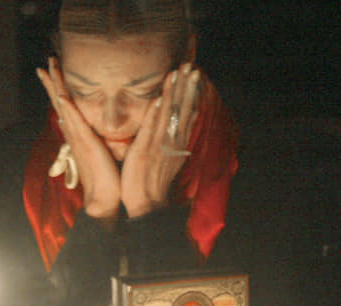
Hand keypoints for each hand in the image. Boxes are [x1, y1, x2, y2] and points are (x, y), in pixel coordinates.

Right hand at [37, 58, 121, 219]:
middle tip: (47, 61)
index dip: (59, 87)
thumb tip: (100, 126)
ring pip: (63, 106)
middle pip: (60, 101)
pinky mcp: (86, 144)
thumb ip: (98, 137)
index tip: (54, 70)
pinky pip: (74, 122)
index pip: (67, 105)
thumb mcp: (101, 150)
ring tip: (48, 68)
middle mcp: (74, 133)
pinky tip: (61, 96)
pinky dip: (67, 109)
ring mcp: (78, 138)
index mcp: (78, 133)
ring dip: (55, 86)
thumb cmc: (106, 176)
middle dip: (53, 80)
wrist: (104, 196)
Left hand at [120, 63, 200, 217]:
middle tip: (191, 66)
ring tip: (178, 73)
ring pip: (169, 114)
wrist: (147, 203)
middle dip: (187, 87)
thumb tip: (176, 124)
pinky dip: (157, 114)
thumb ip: (172, 140)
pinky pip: (152, 129)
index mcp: (177, 142)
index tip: (195, 74)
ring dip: (174, 93)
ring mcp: (159, 145)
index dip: (191, 92)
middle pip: (182, 109)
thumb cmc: (153, 181)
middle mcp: (172, 141)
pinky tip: (160, 99)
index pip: (187, 112)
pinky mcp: (145, 151)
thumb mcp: (167, 157)